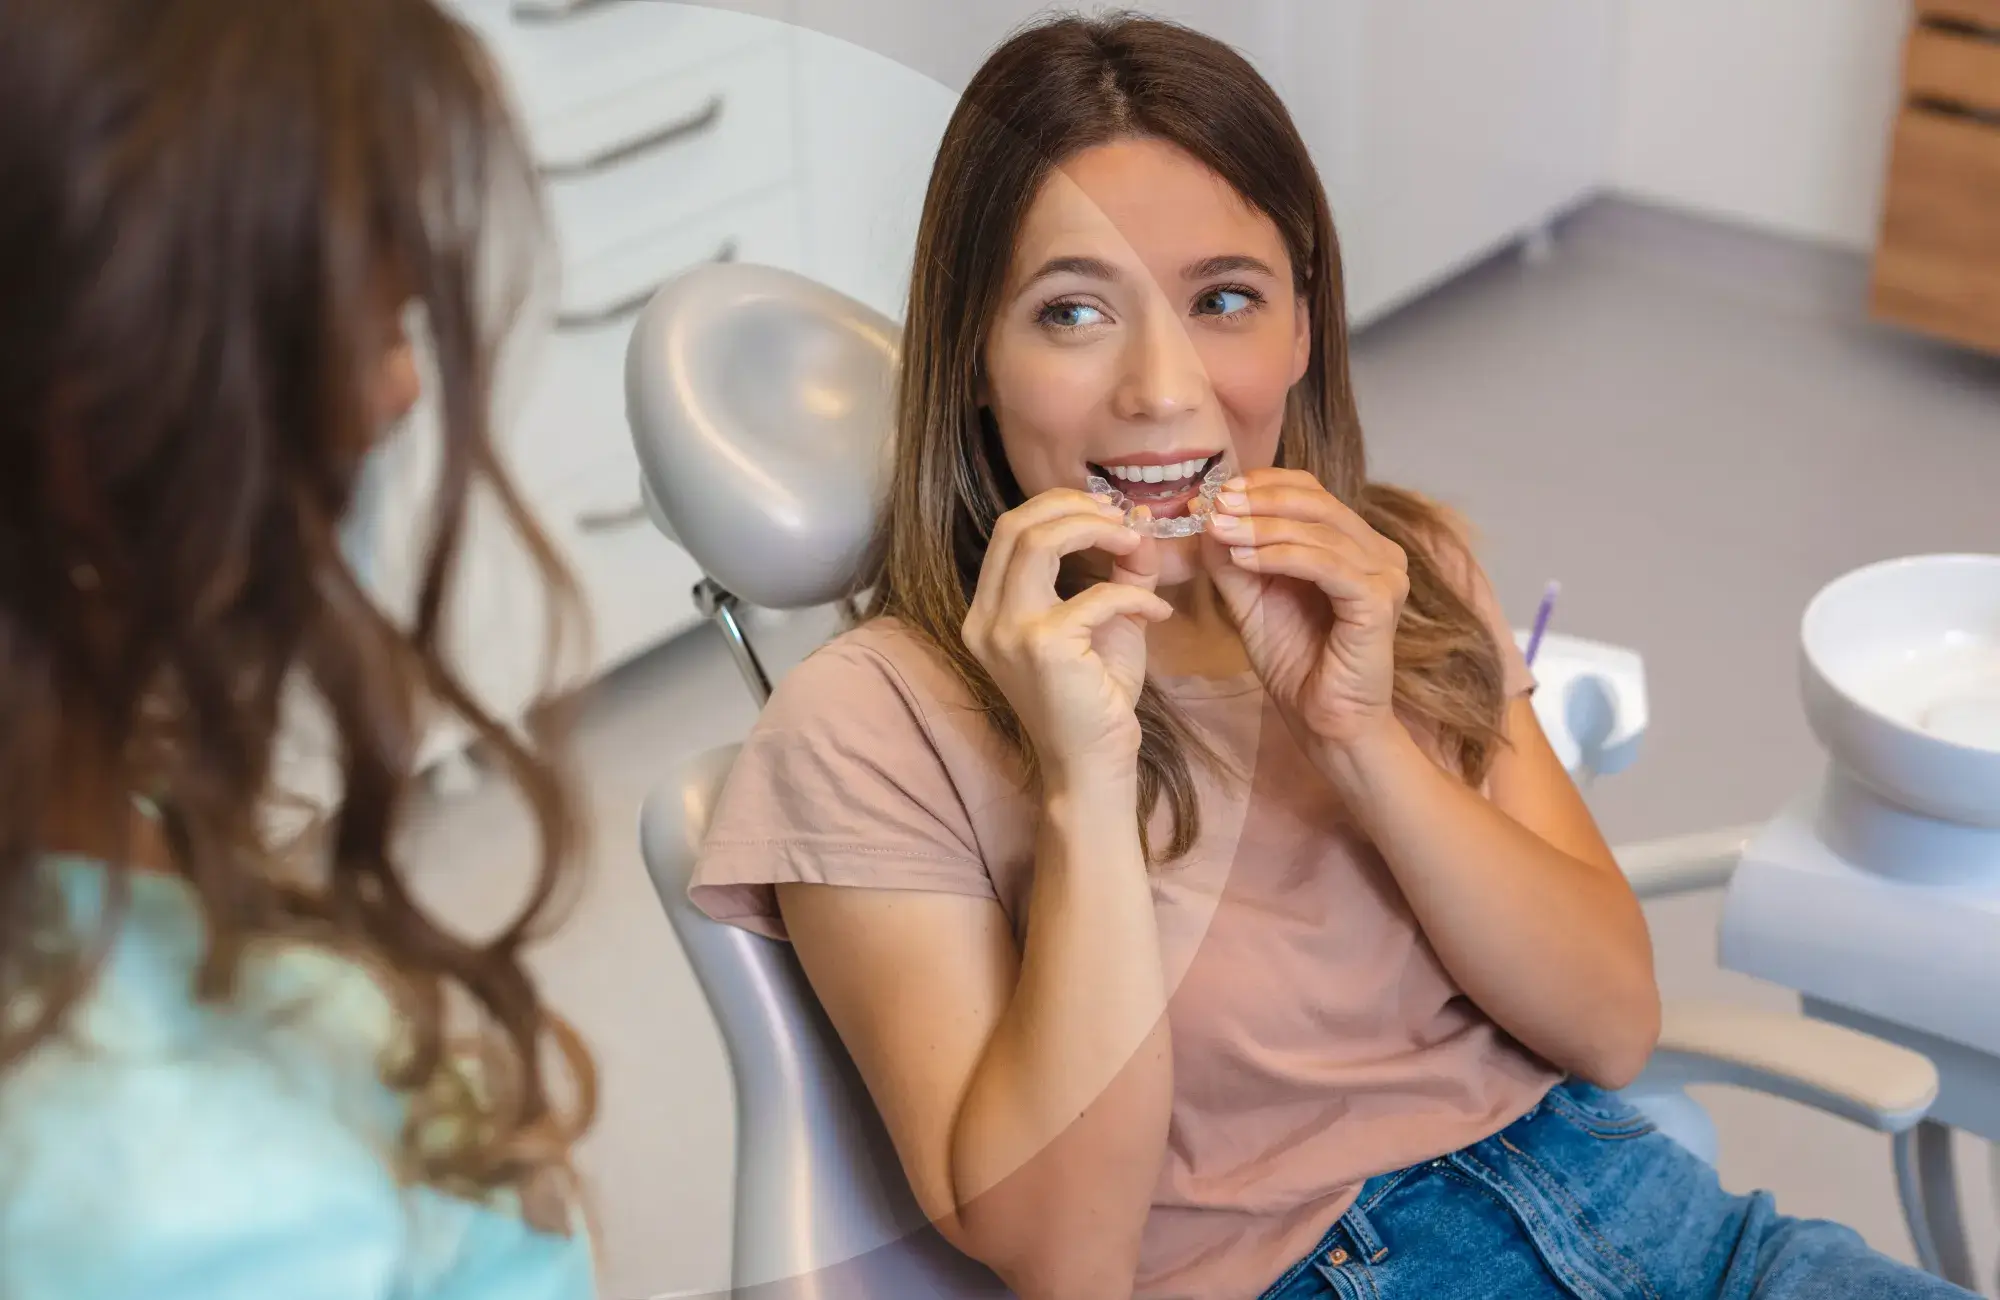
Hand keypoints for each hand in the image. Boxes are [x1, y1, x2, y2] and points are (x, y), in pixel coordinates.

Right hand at [963, 491, 1171, 786]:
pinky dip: (1135, 595)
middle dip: (1074, 507)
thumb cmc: (1095, 699)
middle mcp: (986, 619)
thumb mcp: (1106, 622)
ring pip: (1039, 542)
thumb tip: (1138, 525)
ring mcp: (1008, 632)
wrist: (1091, 764)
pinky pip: (1097, 596)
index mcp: (989, 610)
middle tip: (1121, 518)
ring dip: (1095, 530)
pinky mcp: (1043, 647)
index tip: (1106, 512)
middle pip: (1016, 525)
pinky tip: (1158, 612)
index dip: (1059, 507)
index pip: (1010, 530)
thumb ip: (1119, 572)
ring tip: (1135, 542)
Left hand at [1201, 468, 1408, 752]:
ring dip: (1263, 527)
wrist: (1324, 720)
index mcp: (1355, 544)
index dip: (1265, 484)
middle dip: (1260, 500)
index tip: (1218, 492)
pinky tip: (1245, 559)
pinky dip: (1282, 556)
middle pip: (1318, 502)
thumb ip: (1233, 558)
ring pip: (1320, 531)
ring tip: (1220, 529)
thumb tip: (1208, 514)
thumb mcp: (1252, 600)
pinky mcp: (1380, 601)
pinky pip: (1327, 565)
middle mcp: (1379, 552)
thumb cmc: (1295, 662)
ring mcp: (1386, 575)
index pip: (1312, 492)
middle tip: (1217, 504)